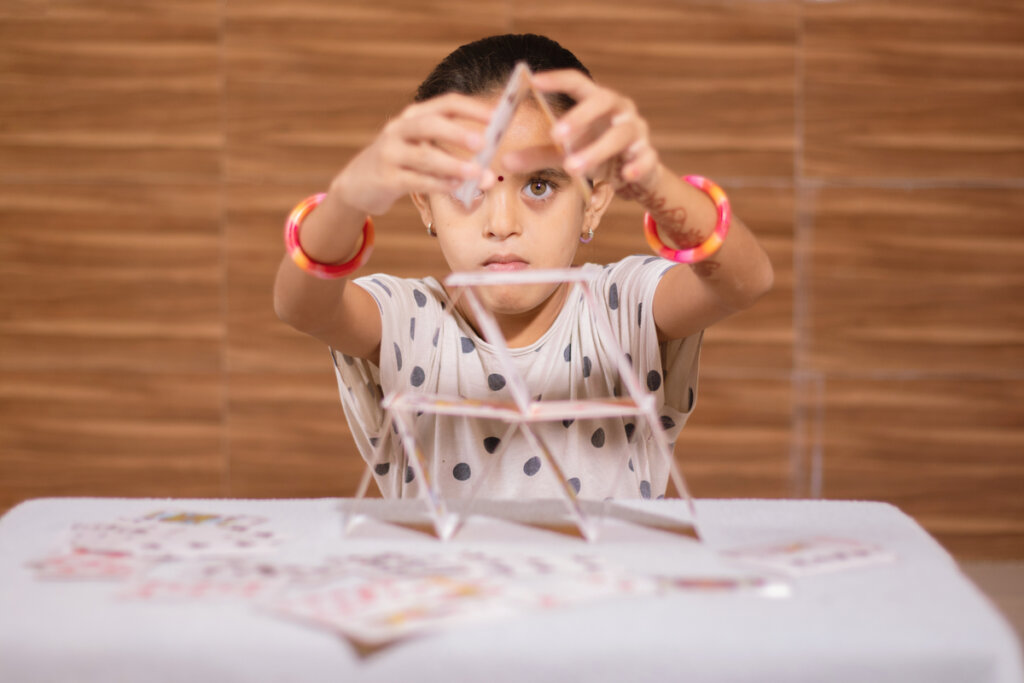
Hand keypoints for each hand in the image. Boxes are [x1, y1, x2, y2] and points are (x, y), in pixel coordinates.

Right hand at [332, 94, 493, 214]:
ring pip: (424, 156)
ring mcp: (390, 153)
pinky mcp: (386, 178)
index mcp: (413, 116)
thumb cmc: (400, 164)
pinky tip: (456, 187)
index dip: (472, 109)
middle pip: (430, 124)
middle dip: (458, 133)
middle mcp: (399, 129)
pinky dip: (438, 184)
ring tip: (476, 174)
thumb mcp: (420, 147)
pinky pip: (416, 180)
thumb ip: (448, 148)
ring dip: (453, 165)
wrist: (358, 184)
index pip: (446, 104)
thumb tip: (488, 156)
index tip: (496, 116)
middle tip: (483, 143)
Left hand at [504, 69, 661, 195]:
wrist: (633, 174)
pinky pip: (645, 158)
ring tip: (573, 168)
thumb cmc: (595, 153)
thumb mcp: (565, 153)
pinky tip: (623, 177)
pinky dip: (635, 167)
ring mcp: (636, 132)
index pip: (578, 82)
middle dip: (580, 117)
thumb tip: (505, 162)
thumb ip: (538, 155)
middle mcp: (619, 110)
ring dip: (596, 150)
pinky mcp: (648, 156)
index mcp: (596, 101)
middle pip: (602, 102)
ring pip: (620, 134)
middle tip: (556, 135)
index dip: (557, 79)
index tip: (534, 80)